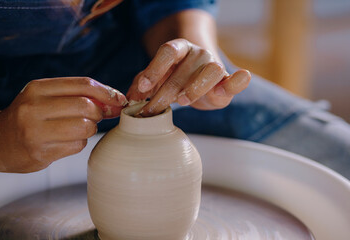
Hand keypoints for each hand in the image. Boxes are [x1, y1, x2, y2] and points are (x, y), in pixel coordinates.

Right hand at [0, 77, 126, 172]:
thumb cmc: (31, 116)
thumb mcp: (48, 98)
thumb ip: (79, 95)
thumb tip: (116, 100)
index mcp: (38, 88)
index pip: (83, 84)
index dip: (107, 92)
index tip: (119, 99)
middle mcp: (34, 107)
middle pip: (87, 106)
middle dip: (99, 113)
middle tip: (95, 117)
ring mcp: (36, 131)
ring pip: (85, 128)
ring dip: (90, 129)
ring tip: (78, 129)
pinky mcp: (41, 152)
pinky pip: (77, 146)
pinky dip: (79, 143)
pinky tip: (66, 141)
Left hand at [126, 38, 250, 116]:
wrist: (199, 79)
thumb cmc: (175, 78)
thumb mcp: (157, 79)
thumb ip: (143, 85)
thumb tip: (130, 99)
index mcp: (179, 48)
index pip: (168, 51)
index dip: (154, 69)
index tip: (143, 89)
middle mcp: (198, 53)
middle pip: (183, 70)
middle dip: (165, 93)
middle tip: (152, 111)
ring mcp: (214, 66)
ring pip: (210, 71)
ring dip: (193, 88)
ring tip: (182, 101)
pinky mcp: (227, 82)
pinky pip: (236, 80)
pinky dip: (237, 82)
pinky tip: (224, 90)